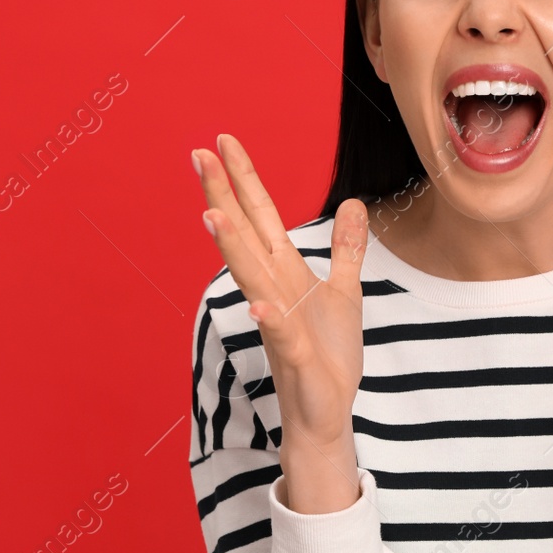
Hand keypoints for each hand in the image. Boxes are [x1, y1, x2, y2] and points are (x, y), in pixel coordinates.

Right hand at [192, 133, 369, 511]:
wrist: (325, 411)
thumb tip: (354, 204)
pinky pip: (280, 333)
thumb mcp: (345, 292)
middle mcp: (274, 290)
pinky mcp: (294, 355)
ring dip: (232, 247)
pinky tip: (261, 304)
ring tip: (212, 214)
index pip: (259, 216)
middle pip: (244, 234)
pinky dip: (270, 318)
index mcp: (285, 272)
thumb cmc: (327, 355)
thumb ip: (347, 250)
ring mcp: (278, 322)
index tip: (223, 141)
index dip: (244, 179)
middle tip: (198, 154)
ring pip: (252, 277)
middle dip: (223, 195)